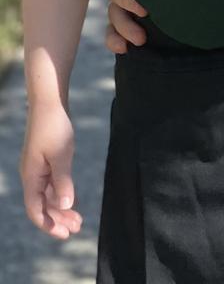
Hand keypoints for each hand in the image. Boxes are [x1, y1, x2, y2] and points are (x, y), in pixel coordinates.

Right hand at [20, 102, 82, 238]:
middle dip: (57, 219)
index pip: (35, 210)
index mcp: (31, 177)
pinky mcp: (45, 161)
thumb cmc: (55, 127)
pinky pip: (50, 185)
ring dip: (61, 208)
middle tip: (76, 229)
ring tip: (78, 220)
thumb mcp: (62, 155)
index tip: (65, 235)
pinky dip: (60, 194)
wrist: (49, 103)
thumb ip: (63, 181)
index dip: (48, 225)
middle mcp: (31, 176)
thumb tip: (64, 206)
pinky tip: (71, 200)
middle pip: (42, 206)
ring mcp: (37, 169)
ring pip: (47, 196)